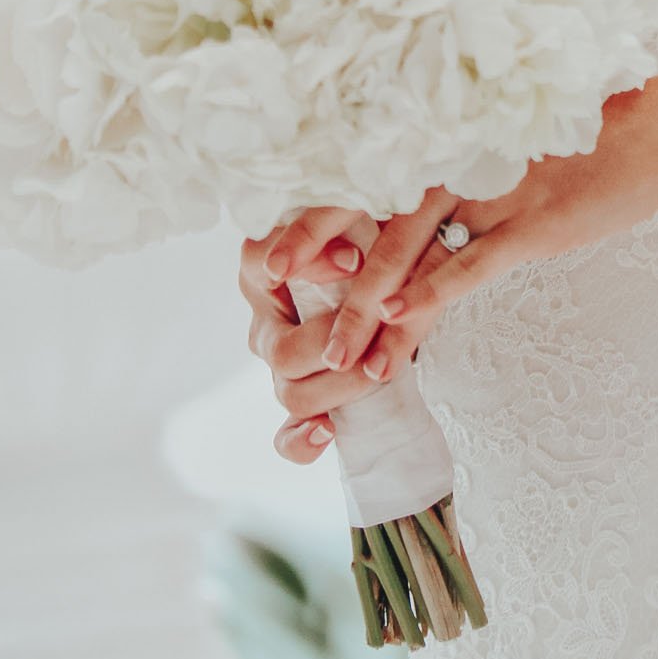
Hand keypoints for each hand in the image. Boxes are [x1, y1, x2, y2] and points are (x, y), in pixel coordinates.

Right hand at [238, 206, 405, 464]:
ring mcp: (279, 356)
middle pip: (281, 348)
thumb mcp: (358, 217)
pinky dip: (301, 440)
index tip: (355, 261)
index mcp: (264, 262)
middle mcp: (265, 311)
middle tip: (378, 329)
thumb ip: (340, 221)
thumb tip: (350, 257)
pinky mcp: (299, 394)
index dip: (308, 267)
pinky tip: (325, 432)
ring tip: (376, 372)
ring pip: (289, 390)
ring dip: (337, 387)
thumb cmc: (373, 236)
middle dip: (332, 342)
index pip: (260, 263)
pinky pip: (285, 437)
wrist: (397, 269)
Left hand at [297, 77, 657, 373]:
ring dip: (369, 304)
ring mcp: (493, 192)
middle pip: (371, 214)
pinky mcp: (532, 224)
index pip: (369, 176)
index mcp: (452, 142)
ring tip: (340, 353)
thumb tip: (430, 217)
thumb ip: (471, 177)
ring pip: (409, 251)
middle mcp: (459, 162)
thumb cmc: (593, 141)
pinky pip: (469, 264)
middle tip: (271, 288)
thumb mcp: (518, 151)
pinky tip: (400, 321)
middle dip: (319, 256)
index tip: (273, 243)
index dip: (317, 210)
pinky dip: (430, 293)